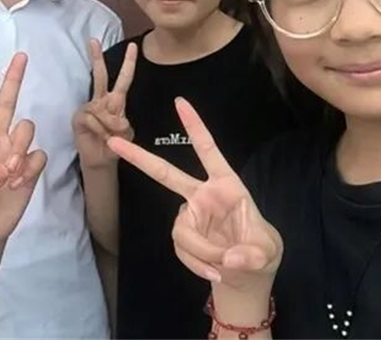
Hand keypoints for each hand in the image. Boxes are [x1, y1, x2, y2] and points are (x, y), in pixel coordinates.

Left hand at [0, 53, 46, 243]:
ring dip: (21, 145)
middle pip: (5, 105)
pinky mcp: (30, 166)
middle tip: (21, 56)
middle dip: (13, 80)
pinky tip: (19, 183)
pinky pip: (38, 155)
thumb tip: (9, 164)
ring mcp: (13, 152)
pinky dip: (30, 168)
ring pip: (25, 128)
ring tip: (11, 172)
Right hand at [73, 39, 136, 169]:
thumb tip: (115, 119)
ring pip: (102, 109)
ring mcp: (89, 108)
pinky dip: (101, 131)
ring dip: (110, 127)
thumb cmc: (115, 145)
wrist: (100, 160)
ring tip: (110, 138)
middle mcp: (101, 100)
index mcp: (115, 101)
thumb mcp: (127, 134)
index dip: (128, 63)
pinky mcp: (79, 117)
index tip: (133, 45)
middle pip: (100, 76)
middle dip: (97, 58)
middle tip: (93, 40)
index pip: (124, 79)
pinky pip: (93, 119)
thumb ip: (123, 125)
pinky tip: (101, 138)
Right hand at [107, 97, 281, 292]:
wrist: (247, 277)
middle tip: (113, 143)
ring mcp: (190, 217)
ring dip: (201, 252)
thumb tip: (230, 258)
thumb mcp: (267, 251)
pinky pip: (182, 250)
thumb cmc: (261, 251)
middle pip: (166, 174)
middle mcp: (203, 196)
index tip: (180, 102)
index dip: (195, 127)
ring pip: (181, 231)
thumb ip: (253, 253)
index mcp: (227, 185)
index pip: (209, 151)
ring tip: (224, 266)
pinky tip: (214, 273)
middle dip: (140, 158)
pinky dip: (197, 264)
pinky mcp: (184, 237)